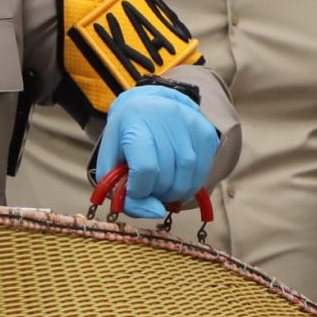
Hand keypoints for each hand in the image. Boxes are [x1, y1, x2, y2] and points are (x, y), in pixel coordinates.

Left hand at [96, 84, 218, 218]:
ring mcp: (190, 125)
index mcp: (135, 124)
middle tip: (151, 189)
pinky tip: (179, 179)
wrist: (150, 105)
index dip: (140, 191)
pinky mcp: (206, 133)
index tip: (135, 190)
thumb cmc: (127, 137)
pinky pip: (203, 172)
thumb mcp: (110, 161)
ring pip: (188, 178)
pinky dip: (191, 185)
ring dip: (175, 194)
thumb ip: (121, 193)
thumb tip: (155, 212)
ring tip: (164, 189)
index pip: (145, 169)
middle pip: (167, 177)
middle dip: (157, 194)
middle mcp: (166, 120)